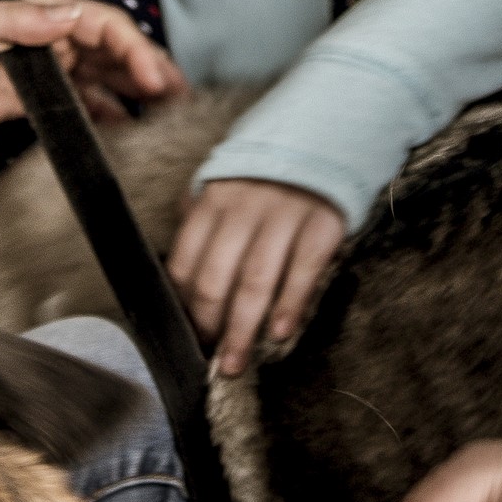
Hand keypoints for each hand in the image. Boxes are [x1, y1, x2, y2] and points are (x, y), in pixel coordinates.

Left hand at [0, 0, 178, 128]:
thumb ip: (20, 19)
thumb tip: (71, 14)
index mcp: (44, 12)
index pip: (104, 25)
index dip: (133, 48)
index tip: (153, 77)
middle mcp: (58, 37)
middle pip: (118, 51)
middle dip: (152, 71)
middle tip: (182, 98)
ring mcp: (56, 69)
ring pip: (113, 78)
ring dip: (142, 94)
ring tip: (171, 117)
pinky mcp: (49, 98)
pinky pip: (92, 105)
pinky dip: (116, 117)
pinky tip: (134, 133)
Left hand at [168, 178, 342, 374]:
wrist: (324, 137)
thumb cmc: (266, 176)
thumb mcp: (224, 185)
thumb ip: (199, 220)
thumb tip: (177, 271)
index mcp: (212, 202)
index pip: (185, 264)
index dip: (183, 307)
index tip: (188, 336)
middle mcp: (243, 210)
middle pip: (215, 280)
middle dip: (208, 327)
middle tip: (209, 361)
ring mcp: (283, 218)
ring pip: (254, 283)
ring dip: (242, 331)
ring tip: (235, 365)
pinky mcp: (321, 226)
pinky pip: (303, 272)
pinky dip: (289, 306)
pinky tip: (279, 334)